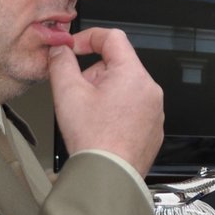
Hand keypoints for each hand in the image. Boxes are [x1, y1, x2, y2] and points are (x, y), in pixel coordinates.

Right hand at [48, 27, 164, 175]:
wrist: (109, 176)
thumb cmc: (94, 139)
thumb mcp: (67, 93)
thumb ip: (61, 63)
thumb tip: (60, 50)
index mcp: (132, 74)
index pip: (113, 38)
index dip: (89, 38)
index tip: (74, 48)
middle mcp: (150, 89)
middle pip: (118, 65)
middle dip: (95, 74)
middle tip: (79, 94)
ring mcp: (155, 110)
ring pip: (125, 88)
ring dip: (105, 94)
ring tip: (91, 117)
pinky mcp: (153, 128)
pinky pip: (133, 108)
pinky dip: (117, 112)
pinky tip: (103, 128)